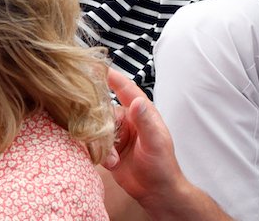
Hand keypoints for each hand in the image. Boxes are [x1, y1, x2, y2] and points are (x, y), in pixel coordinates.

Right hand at [104, 69, 182, 209]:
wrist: (157, 192)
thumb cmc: (163, 165)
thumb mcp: (155, 142)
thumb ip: (145, 122)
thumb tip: (137, 101)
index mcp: (141, 113)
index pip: (126, 90)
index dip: (113, 77)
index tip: (98, 66)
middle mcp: (128, 121)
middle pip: (105, 110)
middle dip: (101, 121)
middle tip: (102, 134)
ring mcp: (118, 135)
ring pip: (98, 128)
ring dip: (102, 143)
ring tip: (113, 158)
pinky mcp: (109, 150)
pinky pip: (95, 145)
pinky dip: (100, 154)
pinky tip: (111, 164)